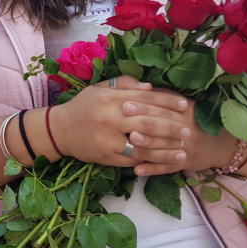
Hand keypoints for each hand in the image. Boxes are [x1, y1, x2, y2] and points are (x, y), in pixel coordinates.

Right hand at [51, 76, 190, 167]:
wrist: (58, 130)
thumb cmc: (83, 106)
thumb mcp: (100, 89)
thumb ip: (125, 85)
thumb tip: (151, 88)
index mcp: (110, 98)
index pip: (145, 99)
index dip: (167, 102)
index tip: (185, 106)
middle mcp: (110, 118)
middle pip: (148, 123)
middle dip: (171, 127)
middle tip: (188, 131)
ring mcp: (108, 139)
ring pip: (143, 146)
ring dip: (166, 150)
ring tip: (183, 151)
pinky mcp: (106, 156)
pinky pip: (133, 160)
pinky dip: (150, 162)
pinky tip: (164, 162)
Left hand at [131, 104, 240, 175]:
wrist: (223, 145)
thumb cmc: (196, 121)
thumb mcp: (185, 105)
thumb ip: (164, 96)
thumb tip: (142, 87)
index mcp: (184, 112)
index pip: (162, 108)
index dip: (144, 105)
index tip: (125, 102)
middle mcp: (186, 130)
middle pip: (162, 125)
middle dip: (142, 121)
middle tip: (123, 117)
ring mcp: (186, 148)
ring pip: (163, 147)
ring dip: (146, 145)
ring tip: (129, 141)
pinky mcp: (184, 164)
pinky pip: (167, 168)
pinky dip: (152, 169)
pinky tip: (137, 170)